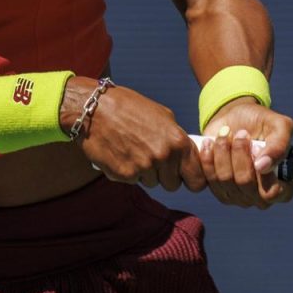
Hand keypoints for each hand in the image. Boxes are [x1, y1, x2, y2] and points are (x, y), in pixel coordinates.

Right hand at [66, 79, 206, 191]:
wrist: (95, 109)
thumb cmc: (129, 108)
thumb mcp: (162, 116)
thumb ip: (176, 138)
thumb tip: (187, 154)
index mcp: (178, 142)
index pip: (197, 179)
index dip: (191, 179)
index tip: (184, 176)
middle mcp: (164, 156)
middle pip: (173, 185)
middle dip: (165, 176)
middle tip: (152, 160)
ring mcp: (144, 167)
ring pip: (152, 183)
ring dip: (145, 173)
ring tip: (133, 151)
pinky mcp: (125, 174)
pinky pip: (134, 182)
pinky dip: (128, 172)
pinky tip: (121, 154)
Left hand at [198, 100, 292, 208]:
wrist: (236, 117)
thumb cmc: (263, 123)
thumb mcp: (280, 126)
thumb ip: (279, 146)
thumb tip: (263, 166)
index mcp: (282, 186)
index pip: (272, 193)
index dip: (263, 173)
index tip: (257, 148)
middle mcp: (260, 196)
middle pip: (245, 183)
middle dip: (240, 153)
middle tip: (241, 133)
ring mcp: (238, 195)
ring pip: (225, 180)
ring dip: (223, 151)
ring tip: (226, 133)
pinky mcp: (218, 189)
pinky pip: (209, 179)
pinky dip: (208, 158)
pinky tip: (210, 142)